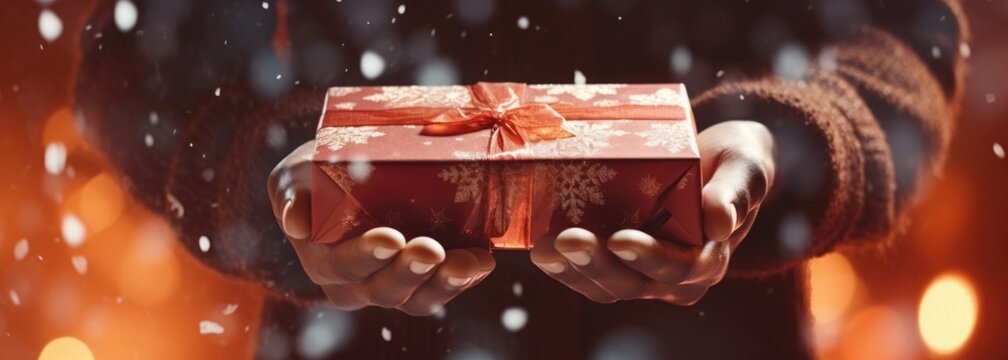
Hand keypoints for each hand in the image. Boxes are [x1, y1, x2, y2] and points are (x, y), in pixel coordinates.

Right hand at [268, 141, 494, 315]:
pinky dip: (466, 276)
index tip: (389, 238)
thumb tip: (296, 222)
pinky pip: (444, 288)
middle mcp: (358, 285)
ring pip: (419, 298)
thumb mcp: (294, 178)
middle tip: (432, 249)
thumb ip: (292, 196)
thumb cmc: (316, 176)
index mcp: (324, 263)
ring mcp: (395, 285)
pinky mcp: (427, 278)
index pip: (343, 267)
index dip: (366, 256)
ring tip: (471, 262)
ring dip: (447, 282)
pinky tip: (483, 259)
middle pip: (385, 289)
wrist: (351, 174)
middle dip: (411, 271)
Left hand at [530, 120, 774, 304]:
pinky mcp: (617, 261)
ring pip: (604, 285)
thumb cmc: (734, 162)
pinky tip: (539, 246)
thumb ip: (737, 191)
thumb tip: (721, 222)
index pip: (679, 268)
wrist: (714, 162)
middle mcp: (675, 277)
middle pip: (632, 283)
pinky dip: (564, 264)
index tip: (620, 238)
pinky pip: (588, 273)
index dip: (649, 257)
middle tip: (566, 238)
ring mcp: (642, 273)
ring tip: (543, 247)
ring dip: (571, 270)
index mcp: (709, 259)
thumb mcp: (746, 167)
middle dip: (596, 264)